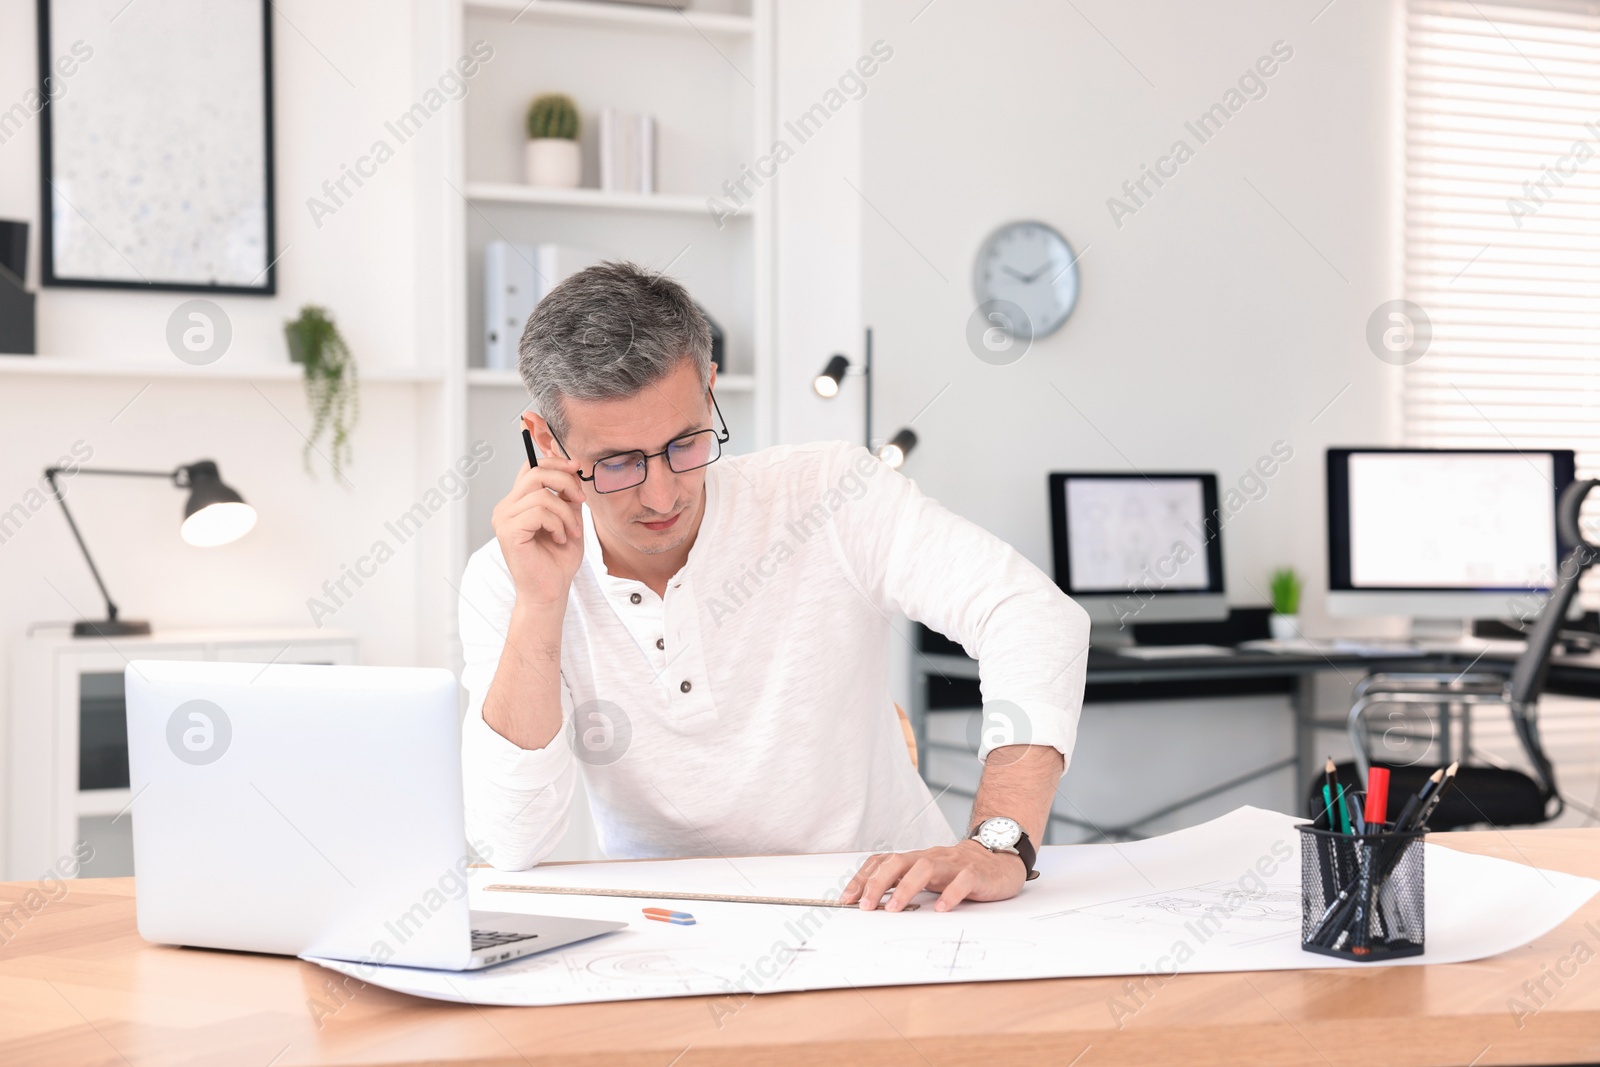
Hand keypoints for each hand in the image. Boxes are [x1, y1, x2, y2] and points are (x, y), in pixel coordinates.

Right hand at [492, 454, 584, 607]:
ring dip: (565, 512)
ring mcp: (504, 519)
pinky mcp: (508, 532)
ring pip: (541, 495)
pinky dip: (557, 524)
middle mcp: (506, 508)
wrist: (550, 591)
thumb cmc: (557, 560)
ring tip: (571, 531)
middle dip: (565, 482)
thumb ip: (566, 496)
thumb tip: (572, 471)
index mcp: (518, 503)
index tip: (576, 467)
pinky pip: (539, 512)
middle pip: (536, 473)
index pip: (530, 467)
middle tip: (581, 500)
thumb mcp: (569, 520)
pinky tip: (560, 539)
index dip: (553, 461)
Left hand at [840, 839, 1026, 912]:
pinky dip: (950, 895)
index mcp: (916, 859)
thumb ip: (904, 885)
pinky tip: (941, 909)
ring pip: (926, 868)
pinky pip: (962, 881)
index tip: (847, 898)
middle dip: (878, 883)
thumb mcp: (928, 877)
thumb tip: (872, 903)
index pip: (883, 862)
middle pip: (898, 862)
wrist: (999, 859)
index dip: (863, 878)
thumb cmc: (958, 871)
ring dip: (906, 888)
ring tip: (895, 909)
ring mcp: (953, 864)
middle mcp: (931, 858)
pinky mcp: (975, 874)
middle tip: (866, 907)